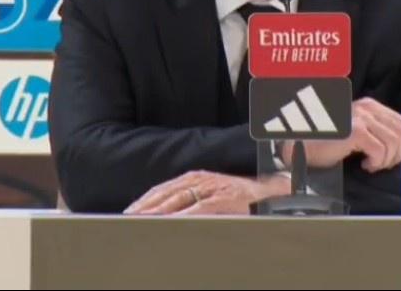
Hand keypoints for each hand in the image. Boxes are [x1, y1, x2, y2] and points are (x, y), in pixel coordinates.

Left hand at [123, 170, 290, 215]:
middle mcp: (203, 180)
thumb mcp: (216, 195)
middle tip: (128, 217)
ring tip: (140, 219)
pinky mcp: (224, 199)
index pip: (166, 188)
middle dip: (146, 205)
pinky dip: (182, 215)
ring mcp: (213, 188)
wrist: (273, 195)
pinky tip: (169, 222)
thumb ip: (195, 201)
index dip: (148, 199)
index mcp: (199, 178)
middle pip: (167, 192)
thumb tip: (174, 215)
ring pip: (178, 198)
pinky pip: (199, 207)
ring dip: (158, 209)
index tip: (131, 210)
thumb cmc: (245, 199)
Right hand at [281, 97, 400, 172]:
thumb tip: (400, 145)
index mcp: (369, 105)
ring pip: (393, 143)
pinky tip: (365, 164)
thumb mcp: (357, 130)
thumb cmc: (327, 141)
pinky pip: (380, 151)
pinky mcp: (356, 131)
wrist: (302, 144)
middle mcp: (367, 108)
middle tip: (382, 164)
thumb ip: (376, 130)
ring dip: (386, 160)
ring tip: (372, 164)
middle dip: (396, 154)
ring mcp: (361, 118)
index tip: (392, 157)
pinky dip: (376, 162)